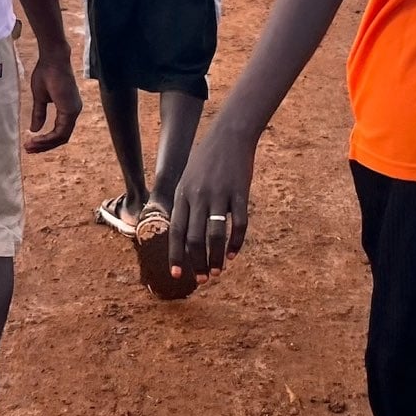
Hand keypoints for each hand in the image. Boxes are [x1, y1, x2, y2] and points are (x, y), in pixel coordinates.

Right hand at [24, 45, 81, 152]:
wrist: (52, 59)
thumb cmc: (46, 73)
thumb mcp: (40, 97)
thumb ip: (39, 114)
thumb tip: (35, 129)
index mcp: (68, 109)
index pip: (59, 132)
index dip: (45, 141)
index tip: (30, 143)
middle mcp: (74, 112)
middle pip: (61, 138)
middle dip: (44, 146)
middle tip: (28, 149)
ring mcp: (74, 111)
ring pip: (61, 137)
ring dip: (45, 144)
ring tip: (29, 146)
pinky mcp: (70, 110)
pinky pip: (61, 131)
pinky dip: (48, 138)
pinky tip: (36, 139)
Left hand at [169, 124, 253, 282]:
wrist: (230, 135)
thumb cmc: (207, 159)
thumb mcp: (188, 179)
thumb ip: (184, 204)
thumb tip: (181, 234)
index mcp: (183, 194)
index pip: (175, 231)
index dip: (175, 255)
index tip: (177, 275)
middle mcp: (199, 196)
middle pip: (194, 238)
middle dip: (196, 262)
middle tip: (202, 280)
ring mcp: (220, 194)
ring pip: (215, 235)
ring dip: (215, 258)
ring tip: (216, 272)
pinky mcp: (240, 193)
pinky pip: (238, 224)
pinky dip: (235, 243)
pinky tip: (232, 254)